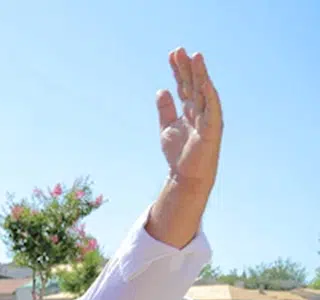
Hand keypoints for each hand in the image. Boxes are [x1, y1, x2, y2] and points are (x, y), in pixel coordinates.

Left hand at [157, 49, 222, 188]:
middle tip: (179, 50)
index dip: (178, 69)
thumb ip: (166, 109)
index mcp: (190, 108)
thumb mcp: (167, 127)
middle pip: (193, 83)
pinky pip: (212, 108)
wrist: (185, 175)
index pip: (184, 84)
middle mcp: (201, 109)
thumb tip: (161, 90)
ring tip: (196, 57)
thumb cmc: (179, 152)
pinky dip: (209, 94)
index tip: (173, 54)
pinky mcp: (212, 128)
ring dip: (200, 74)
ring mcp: (208, 117)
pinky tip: (204, 82)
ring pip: (204, 91)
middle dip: (187, 67)